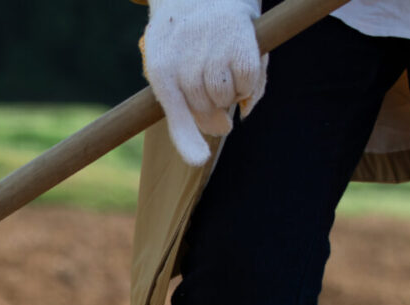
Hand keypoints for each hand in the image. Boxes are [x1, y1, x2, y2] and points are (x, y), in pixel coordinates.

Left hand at [142, 0, 266, 165]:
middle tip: (212, 93)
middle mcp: (186, 59)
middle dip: (212, 112)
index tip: (198, 160)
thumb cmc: (183, 41)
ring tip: (224, 75)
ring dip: (230, 96)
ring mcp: (213, 49)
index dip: (187, 139)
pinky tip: (241, 72)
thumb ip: (189, 104)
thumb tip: (238, 119)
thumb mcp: (169, 65)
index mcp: (161, 69)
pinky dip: (248, 86)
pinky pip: (247, 82)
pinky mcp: (240, 41)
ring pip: (225, 98)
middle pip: (204, 110)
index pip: (175, 111)